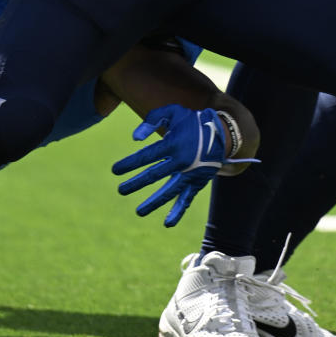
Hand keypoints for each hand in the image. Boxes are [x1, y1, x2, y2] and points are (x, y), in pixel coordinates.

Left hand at [112, 104, 230, 226]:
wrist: (220, 134)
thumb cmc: (191, 121)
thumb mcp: (173, 112)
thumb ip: (152, 120)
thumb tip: (135, 138)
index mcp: (173, 143)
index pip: (147, 156)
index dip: (130, 164)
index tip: (115, 170)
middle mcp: (181, 161)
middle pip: (154, 175)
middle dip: (135, 183)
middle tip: (121, 190)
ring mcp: (190, 174)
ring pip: (169, 192)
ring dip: (153, 203)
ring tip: (139, 212)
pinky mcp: (197, 183)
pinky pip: (187, 200)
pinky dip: (178, 212)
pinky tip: (167, 224)